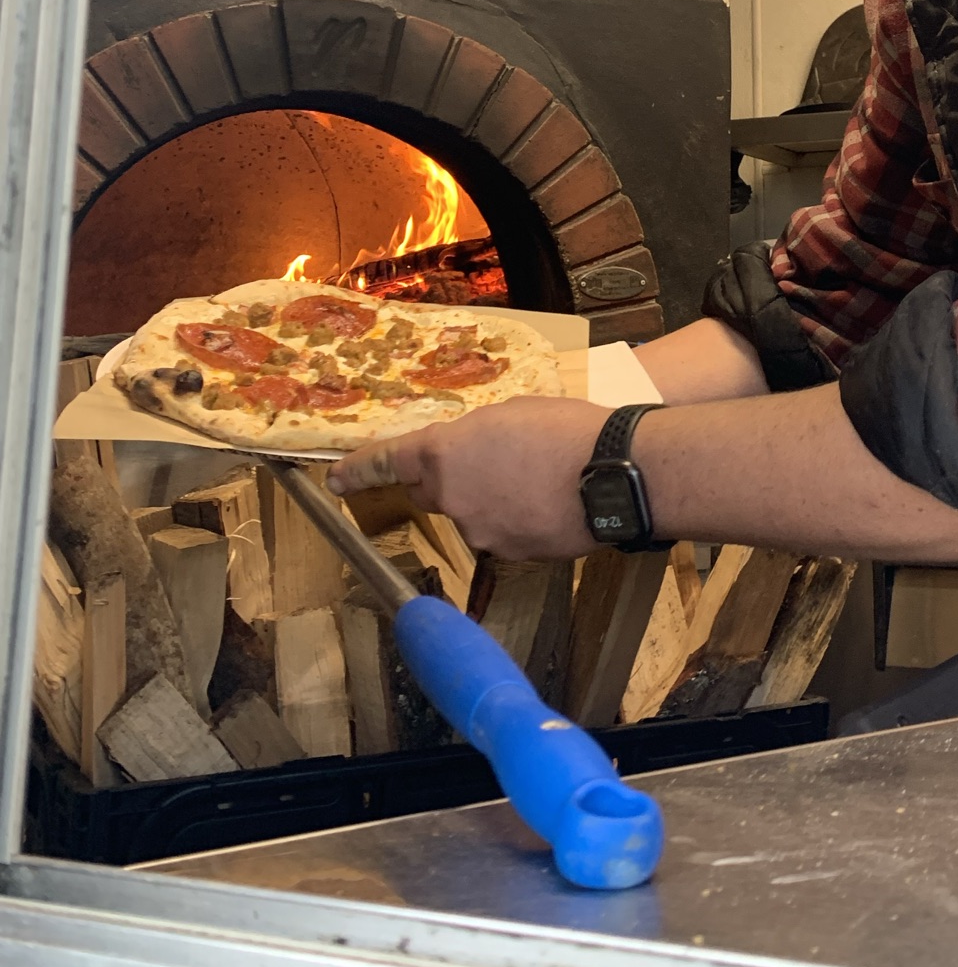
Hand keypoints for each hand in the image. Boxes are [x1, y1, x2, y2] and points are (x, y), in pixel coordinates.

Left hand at [326, 395, 607, 557]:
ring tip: (537, 477)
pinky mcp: (510, 554)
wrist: (614, 475)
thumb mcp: (511, 412)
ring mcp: (480, 531)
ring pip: (472, 513)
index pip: (387, 462)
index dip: (358, 470)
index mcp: (444, 452)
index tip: (334, 478)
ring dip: (491, 498)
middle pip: (431, 491)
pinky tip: (550, 500)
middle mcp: (451, 497)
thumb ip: (476, 434)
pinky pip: (503, 532)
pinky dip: (517, 519)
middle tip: (486, 461)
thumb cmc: (566, 429)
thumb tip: (474, 451)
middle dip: (448, 479)